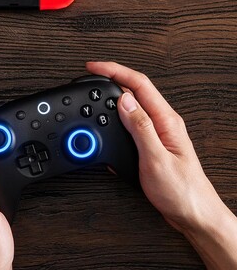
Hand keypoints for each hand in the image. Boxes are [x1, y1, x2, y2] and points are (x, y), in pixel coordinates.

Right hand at [87, 61, 236, 268]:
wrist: (193, 215)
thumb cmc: (181, 191)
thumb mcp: (156, 158)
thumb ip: (139, 127)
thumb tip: (123, 100)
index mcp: (166, 120)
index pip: (138, 84)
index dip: (114, 71)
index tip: (94, 67)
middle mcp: (162, 123)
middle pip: (133, 91)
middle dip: (109, 80)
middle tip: (88, 78)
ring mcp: (156, 134)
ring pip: (128, 108)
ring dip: (109, 102)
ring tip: (92, 100)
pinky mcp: (150, 145)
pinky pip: (128, 126)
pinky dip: (112, 123)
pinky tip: (104, 127)